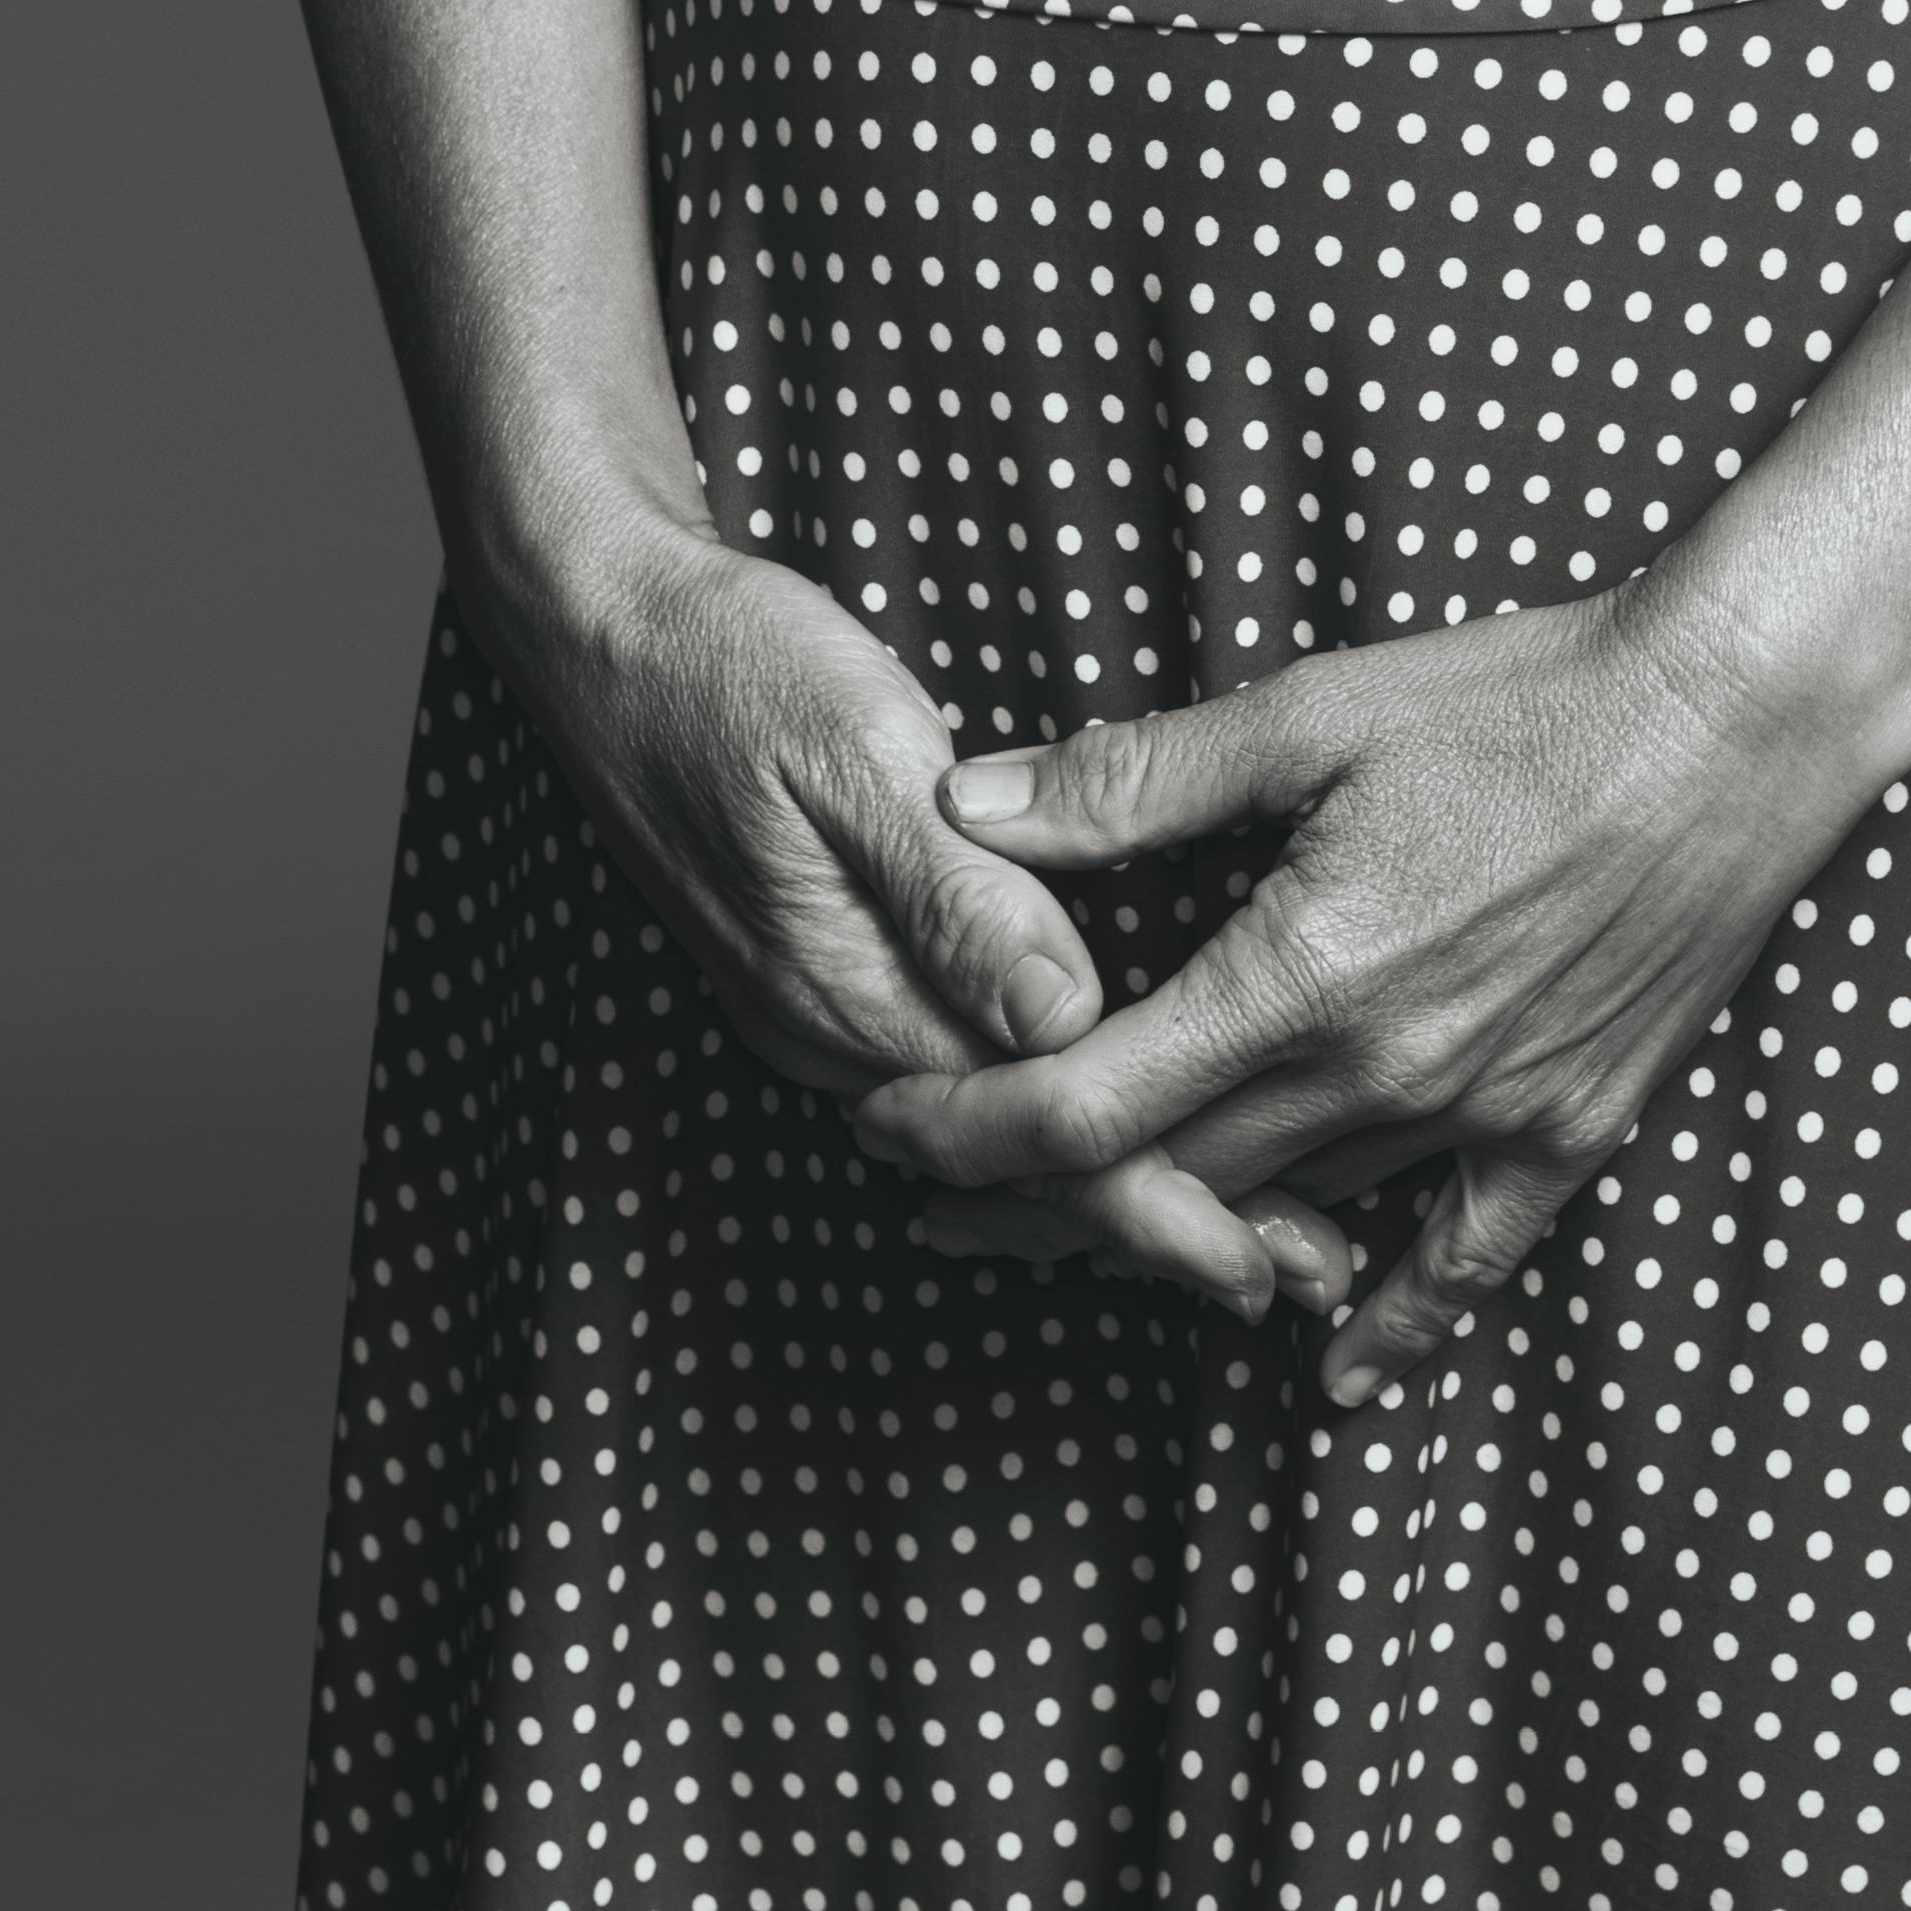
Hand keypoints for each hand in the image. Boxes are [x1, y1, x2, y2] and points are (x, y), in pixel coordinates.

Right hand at [508, 514, 1335, 1323]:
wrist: (603, 639)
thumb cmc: (733, 668)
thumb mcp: (850, 748)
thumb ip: (956, 890)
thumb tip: (1066, 1014)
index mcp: (855, 989)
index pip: (1035, 1134)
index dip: (1158, 1201)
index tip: (1262, 1254)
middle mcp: (839, 1032)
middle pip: (1026, 1164)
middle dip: (1167, 1223)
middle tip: (1307, 1272)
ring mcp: (827, 1013)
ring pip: (999, 1138)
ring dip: (1123, 1183)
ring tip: (1254, 1226)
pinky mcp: (832, 976)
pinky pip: (963, 1085)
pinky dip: (1057, 1122)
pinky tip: (1123, 1122)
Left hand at [853, 585, 1910, 1401]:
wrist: (1733, 718)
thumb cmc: (1524, 694)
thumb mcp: (1314, 710)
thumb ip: (1138, 778)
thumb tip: (973, 801)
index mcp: (1299, 976)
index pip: (1086, 1104)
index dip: (965, 1130)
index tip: (886, 1130)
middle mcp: (1381, 1076)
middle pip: (1167, 1187)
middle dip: (1031, 1204)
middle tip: (929, 1209)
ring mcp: (1482, 1116)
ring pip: (1289, 1223)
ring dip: (1172, 1243)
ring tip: (1073, 1243)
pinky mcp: (1570, 1126)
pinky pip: (1464, 1263)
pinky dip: (1391, 1322)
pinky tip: (1335, 1367)